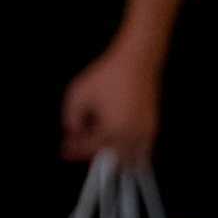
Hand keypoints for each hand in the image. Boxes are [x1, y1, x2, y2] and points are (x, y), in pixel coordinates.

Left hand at [62, 42, 163, 163]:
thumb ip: (71, 118)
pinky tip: (114, 140)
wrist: (136, 61)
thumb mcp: (78, 95)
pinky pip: (140, 147)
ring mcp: (145, 131)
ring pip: (126, 155)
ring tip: (94, 140)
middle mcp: (132, 134)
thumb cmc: (108, 75)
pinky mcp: (153, 125)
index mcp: (113, 129)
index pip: (90, 148)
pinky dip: (126, 148)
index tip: (64, 148)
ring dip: (109, 152)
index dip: (74, 149)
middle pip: (108, 155)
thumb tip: (73, 132)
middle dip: (91, 151)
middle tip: (77, 144)